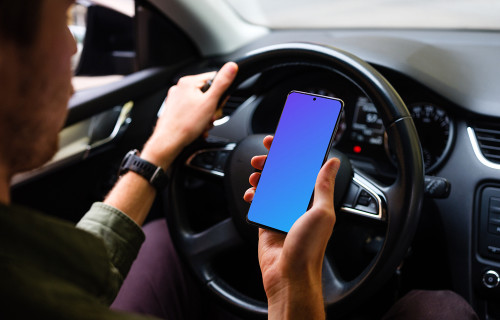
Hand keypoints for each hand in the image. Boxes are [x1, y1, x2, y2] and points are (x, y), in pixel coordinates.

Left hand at [142, 62, 237, 168]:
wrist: (169, 142)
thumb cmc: (185, 125)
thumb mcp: (210, 102)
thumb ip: (222, 83)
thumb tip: (231, 67)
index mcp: (188, 82)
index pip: (213, 79)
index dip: (220, 93)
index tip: (218, 104)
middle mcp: (180, 89)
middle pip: (207, 94)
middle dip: (212, 109)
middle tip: (209, 117)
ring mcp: (176, 100)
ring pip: (201, 105)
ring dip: (206, 117)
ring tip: (202, 125)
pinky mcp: (175, 111)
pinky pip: (193, 113)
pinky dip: (198, 121)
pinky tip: (197, 128)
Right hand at [244, 135, 339, 319]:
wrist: (288, 275)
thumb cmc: (308, 249)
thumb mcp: (322, 212)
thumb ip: (324, 185)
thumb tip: (333, 163)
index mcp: (315, 201)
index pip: (305, 170)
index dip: (295, 154)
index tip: (285, 143)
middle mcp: (299, 205)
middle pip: (284, 175)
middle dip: (272, 163)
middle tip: (263, 156)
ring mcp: (281, 213)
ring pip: (270, 186)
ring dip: (261, 177)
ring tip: (255, 174)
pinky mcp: (267, 222)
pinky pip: (259, 202)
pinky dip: (253, 195)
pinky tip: (251, 194)